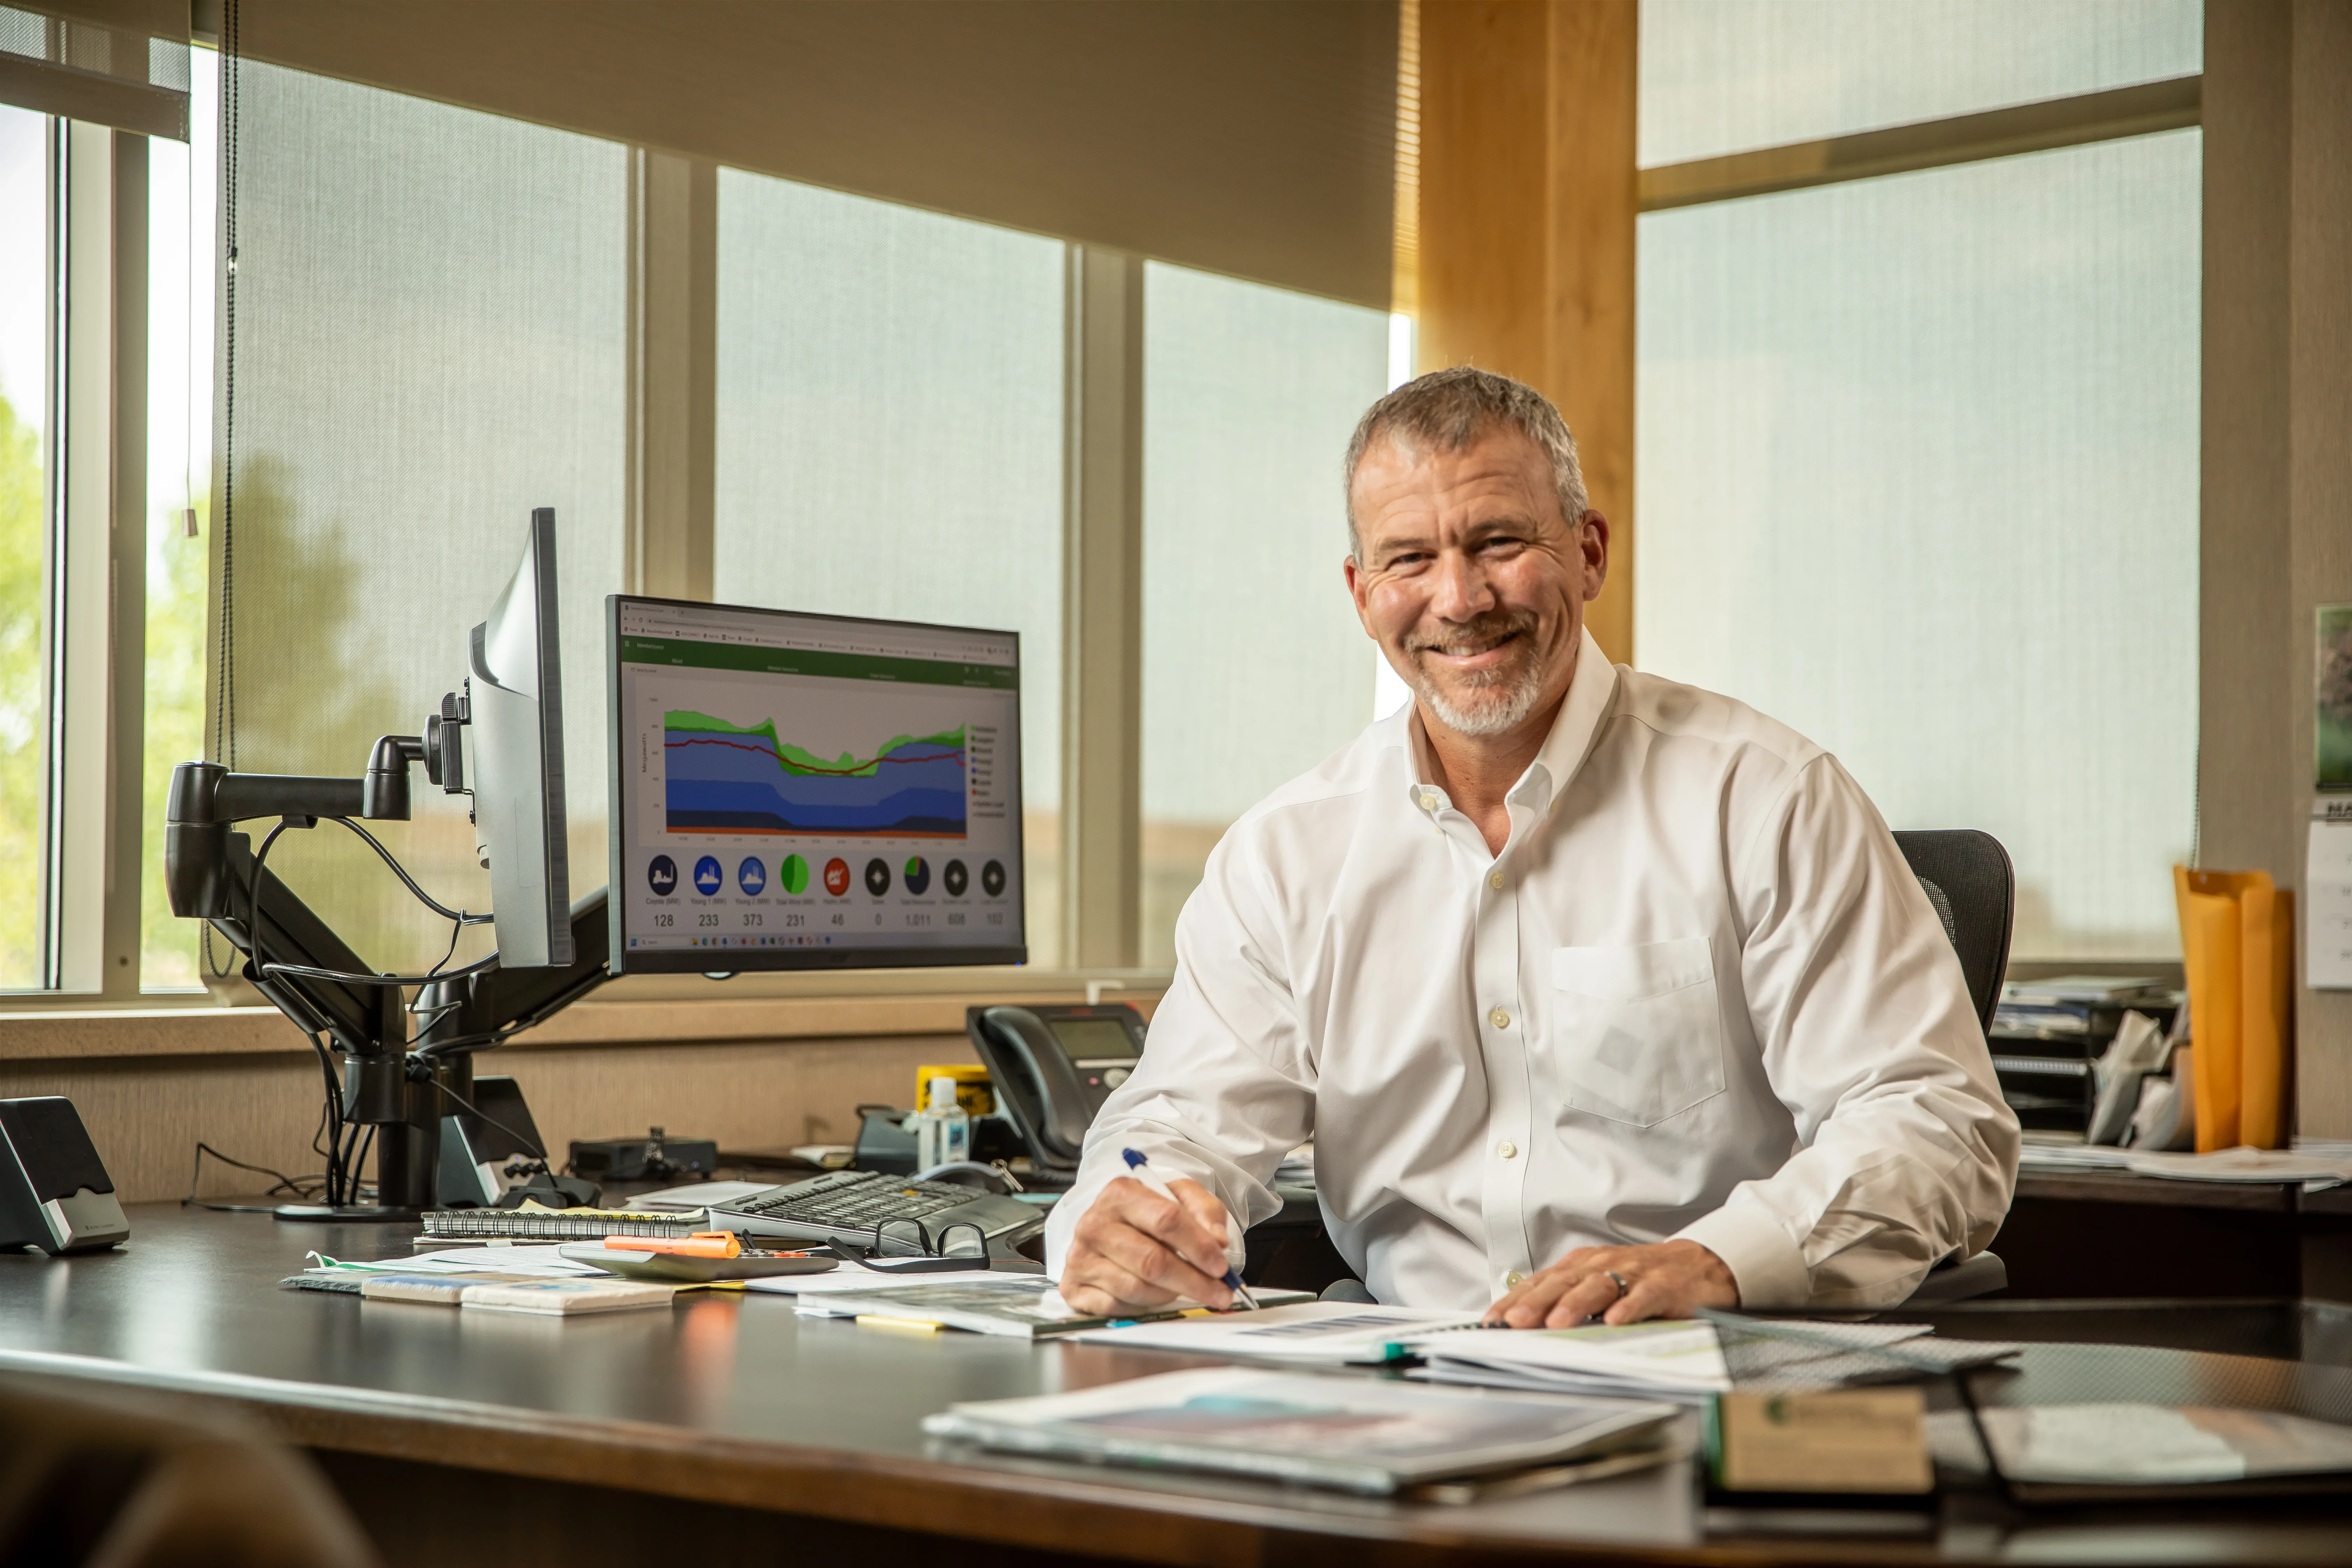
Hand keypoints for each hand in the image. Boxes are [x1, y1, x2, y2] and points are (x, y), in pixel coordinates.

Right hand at [1059, 1175, 1235, 1315]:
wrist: (1112, 1225)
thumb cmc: (1151, 1213)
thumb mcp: (1181, 1197)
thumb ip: (1205, 1212)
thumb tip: (1218, 1242)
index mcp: (1120, 1193)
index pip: (1166, 1220)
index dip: (1198, 1246)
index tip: (1221, 1266)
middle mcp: (1094, 1223)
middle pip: (1152, 1260)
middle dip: (1193, 1281)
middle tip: (1219, 1293)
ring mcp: (1080, 1257)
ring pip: (1136, 1287)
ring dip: (1170, 1294)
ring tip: (1185, 1288)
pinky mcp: (1073, 1287)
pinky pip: (1116, 1307)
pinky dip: (1142, 1307)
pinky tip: (1154, 1296)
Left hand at [1484, 1240, 1736, 1327]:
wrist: (1696, 1264)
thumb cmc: (1639, 1278)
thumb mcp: (1598, 1283)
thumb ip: (1566, 1299)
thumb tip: (1522, 1323)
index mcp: (1581, 1266)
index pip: (1541, 1282)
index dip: (1514, 1301)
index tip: (1491, 1321)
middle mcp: (1602, 1265)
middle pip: (1563, 1282)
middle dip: (1536, 1302)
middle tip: (1514, 1322)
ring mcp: (1633, 1274)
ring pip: (1599, 1287)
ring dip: (1576, 1305)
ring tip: (1556, 1323)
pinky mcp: (1663, 1286)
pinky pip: (1643, 1296)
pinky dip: (1628, 1308)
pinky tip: (1615, 1321)